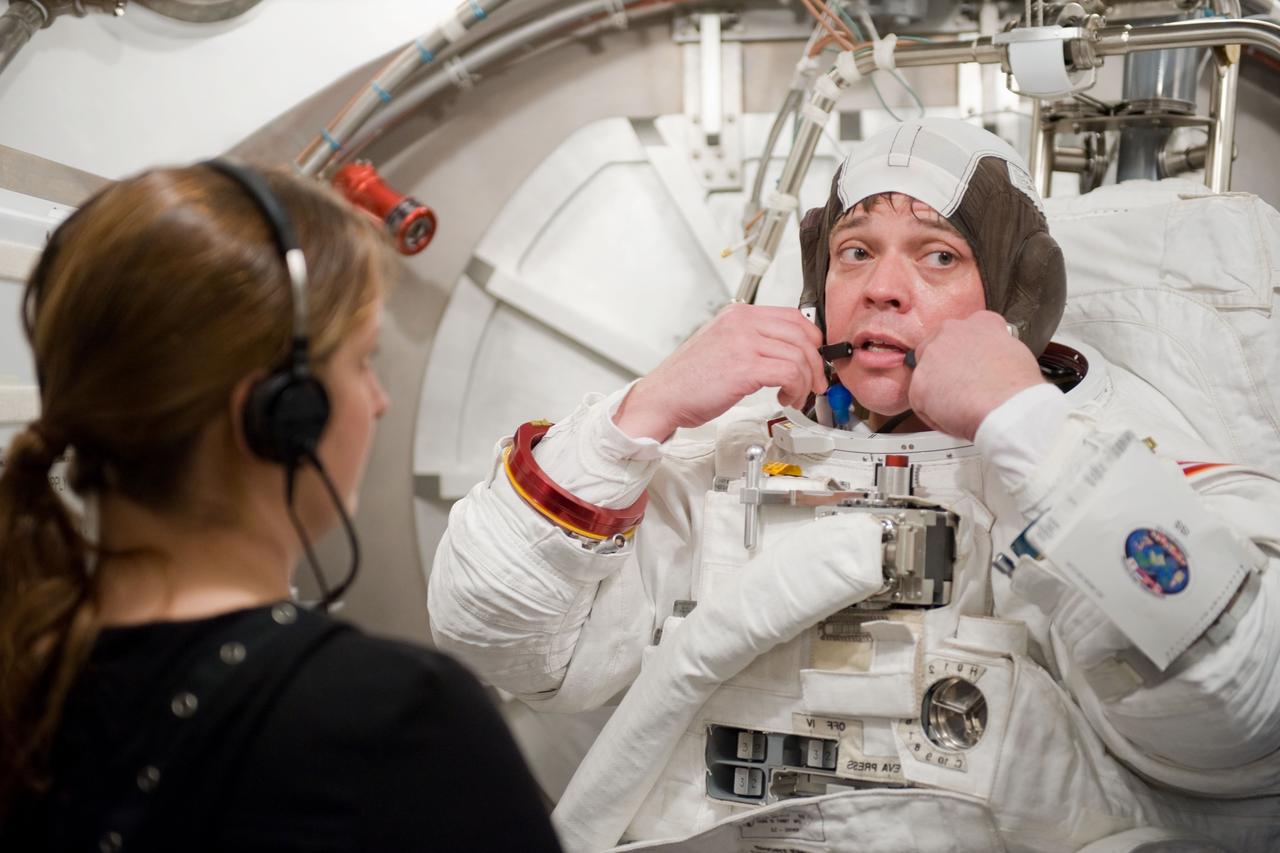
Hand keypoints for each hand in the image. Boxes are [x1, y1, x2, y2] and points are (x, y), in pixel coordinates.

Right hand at [614, 304, 826, 440]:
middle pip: (802, 334)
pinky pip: (790, 372)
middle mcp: (742, 323)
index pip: (792, 316)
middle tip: (815, 382)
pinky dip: (796, 389)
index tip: (814, 358)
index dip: (812, 339)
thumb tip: (788, 351)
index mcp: (738, 315)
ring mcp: (743, 343)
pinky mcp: (745, 368)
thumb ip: (752, 341)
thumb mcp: (723, 346)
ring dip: (806, 381)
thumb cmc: (688, 379)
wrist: (663, 397)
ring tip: (796, 396)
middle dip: (816, 362)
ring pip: (799, 355)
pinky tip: (786, 398)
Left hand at [907, 310, 1044, 440]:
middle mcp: (952, 332)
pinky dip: (934, 415)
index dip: (967, 353)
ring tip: (963, 407)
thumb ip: (996, 349)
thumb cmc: (1018, 388)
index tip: (972, 365)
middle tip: (963, 388)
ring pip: (927, 376)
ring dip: (939, 393)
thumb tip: (991, 360)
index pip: (965, 331)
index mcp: (980, 323)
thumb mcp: (1017, 353)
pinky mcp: (919, 384)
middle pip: (937, 349)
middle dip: (945, 369)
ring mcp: (932, 356)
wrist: (1008, 408)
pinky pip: (921, 403)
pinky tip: (954, 418)